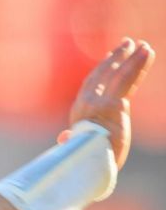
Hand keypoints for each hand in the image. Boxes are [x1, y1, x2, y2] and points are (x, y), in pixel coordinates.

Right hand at [57, 38, 154, 167]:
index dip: (103, 71)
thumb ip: (72, 140)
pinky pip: (127, 79)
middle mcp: (87, 102)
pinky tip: (146, 52)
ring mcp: (100, 101)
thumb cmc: (83, 161)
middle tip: (127, 43)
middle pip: (103, 74)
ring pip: (117, 73)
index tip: (110, 60)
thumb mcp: (79, 147)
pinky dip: (137, 65)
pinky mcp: (114, 104)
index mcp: (80, 112)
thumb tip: (63, 138)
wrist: (85, 166)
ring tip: (141, 44)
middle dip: (115, 58)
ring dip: (130, 57)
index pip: (92, 86)